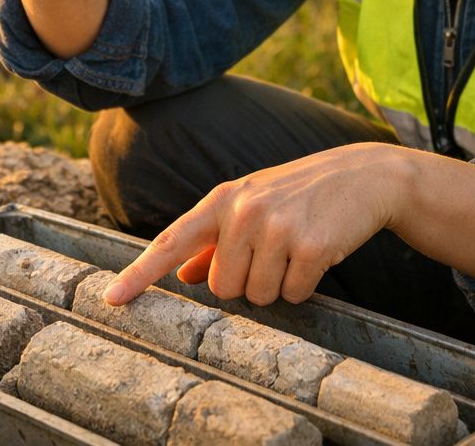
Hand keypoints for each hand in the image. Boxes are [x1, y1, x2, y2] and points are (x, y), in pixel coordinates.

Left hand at [103, 144, 406, 307]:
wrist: (363, 176)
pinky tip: (317, 255)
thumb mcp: (253, 206)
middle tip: (274, 252)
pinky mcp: (312, 245)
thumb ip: (215, 241)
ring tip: (296, 250)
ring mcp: (278, 227)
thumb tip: (184, 275)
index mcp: (223, 200)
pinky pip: (294, 294)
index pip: (172, 241)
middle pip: (223, 289)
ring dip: (279, 285)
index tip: (112, 299)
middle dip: (248, 283)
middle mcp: (244, 211)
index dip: (140, 274)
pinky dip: (305, 285)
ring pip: (258, 296)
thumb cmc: (300, 195)